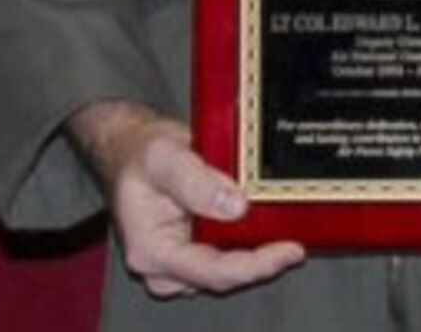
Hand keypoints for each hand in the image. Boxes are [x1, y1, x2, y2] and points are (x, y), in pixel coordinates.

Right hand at [68, 100, 305, 298]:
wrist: (128, 146)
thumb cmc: (138, 151)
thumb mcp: (163, 155)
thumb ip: (196, 181)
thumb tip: (235, 206)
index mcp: (150, 250)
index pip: (213, 271)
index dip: (256, 265)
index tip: (289, 250)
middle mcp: (162, 267)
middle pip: (225, 275)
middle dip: (261, 257)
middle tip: (292, 235)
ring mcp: (178, 264)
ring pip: (228, 267)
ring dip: (255, 248)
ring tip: (280, 225)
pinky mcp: (191, 254)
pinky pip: (226, 254)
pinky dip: (246, 240)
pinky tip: (264, 225)